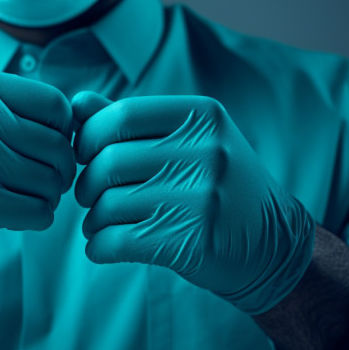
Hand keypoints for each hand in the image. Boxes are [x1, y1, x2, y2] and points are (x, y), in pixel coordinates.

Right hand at [0, 67, 75, 267]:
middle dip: (61, 169)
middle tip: (47, 179)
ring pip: (50, 183)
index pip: (56, 106)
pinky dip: (39, 218)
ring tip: (28, 194)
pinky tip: (21, 213)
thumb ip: (18, 108)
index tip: (50, 146)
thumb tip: (86, 124)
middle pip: (57, 146)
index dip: (64, 130)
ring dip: (49, 196)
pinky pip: (36, 212)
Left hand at [71, 91, 314, 314]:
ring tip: (98, 223)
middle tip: (89, 196)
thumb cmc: (216, 186)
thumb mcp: (187, 142)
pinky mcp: (193, 241)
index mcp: (202, 116)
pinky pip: (118, 240)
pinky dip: (99, 246)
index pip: (121, 116)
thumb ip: (132, 122)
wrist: (271, 245)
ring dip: (92, 219)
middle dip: (87, 183)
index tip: (86, 155)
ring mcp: (201, 198)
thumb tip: (77, 103)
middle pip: (109, 161)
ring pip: (109, 204)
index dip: (89, 137)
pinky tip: (102, 247)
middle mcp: (206, 152)